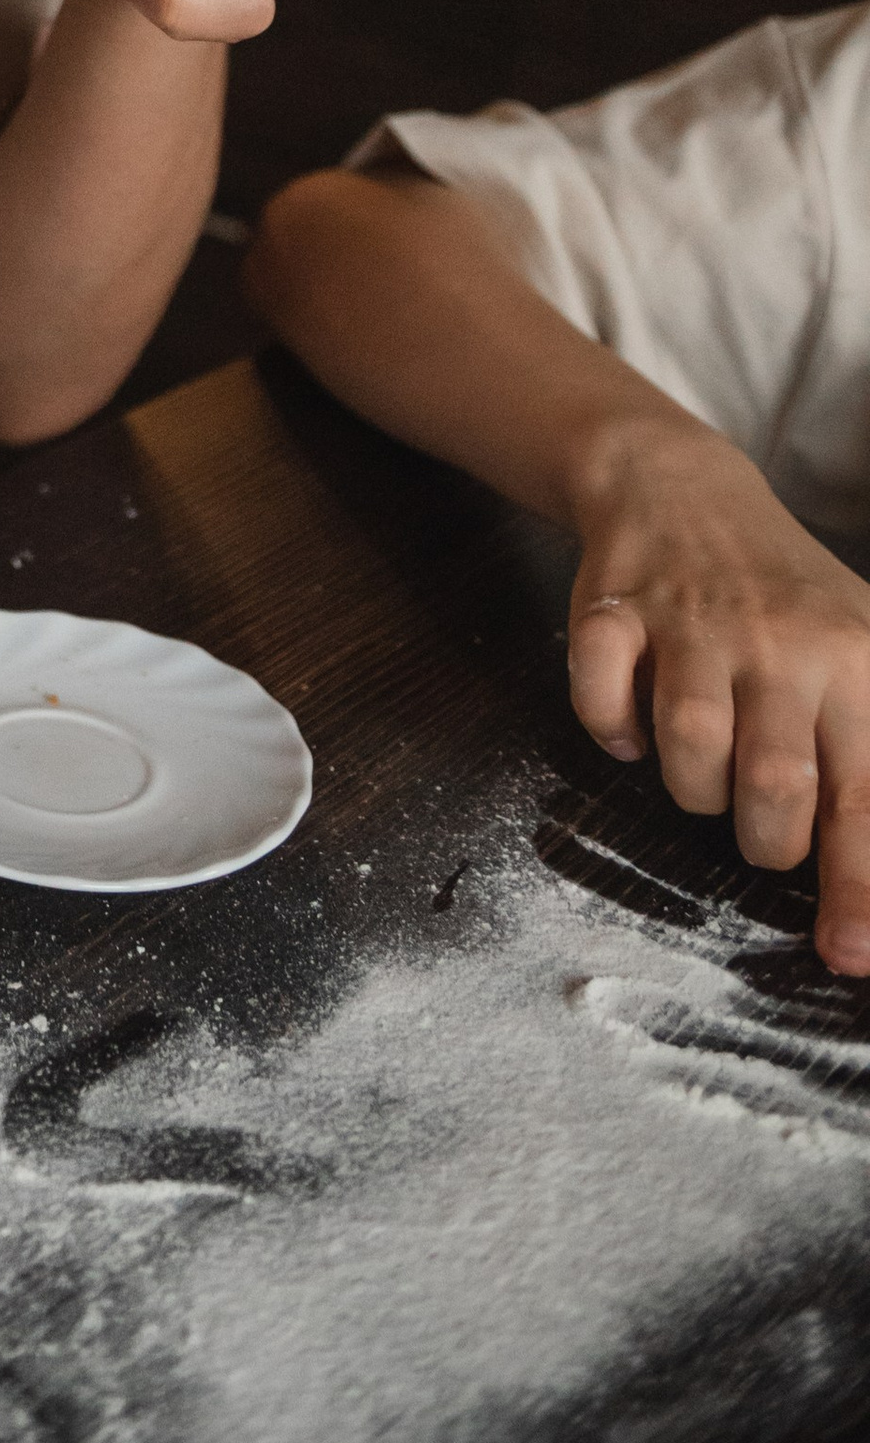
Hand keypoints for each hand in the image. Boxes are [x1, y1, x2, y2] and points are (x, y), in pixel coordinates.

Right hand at [568, 415, 869, 975]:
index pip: (865, 798)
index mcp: (853, 664)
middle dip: (764, 842)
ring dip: (690, 789)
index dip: (857, 888)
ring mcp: (690, 623)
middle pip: (772, 787)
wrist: (683, 488)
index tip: (848, 954)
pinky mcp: (612, 609)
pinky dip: (611, 731)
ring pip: (688, 750)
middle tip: (760, 829)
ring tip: (701, 771)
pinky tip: (632, 725)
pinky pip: (600, 702)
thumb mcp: (861, 656)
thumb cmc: (786, 601)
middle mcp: (778, 643)